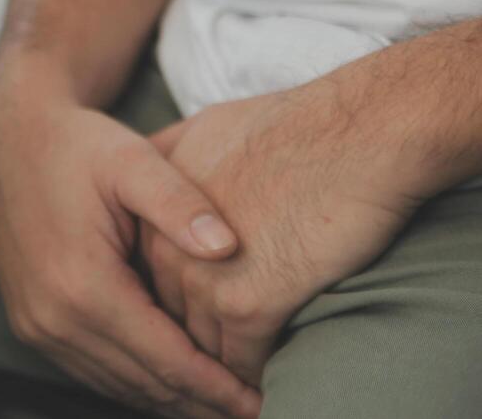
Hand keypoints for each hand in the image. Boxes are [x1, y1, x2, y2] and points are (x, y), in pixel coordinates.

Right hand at [0, 56, 261, 418]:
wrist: (9, 142)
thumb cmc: (77, 147)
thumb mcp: (132, 160)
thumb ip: (181, 203)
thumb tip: (229, 247)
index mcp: (83, 283)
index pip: (166, 360)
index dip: (218, 386)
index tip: (261, 401)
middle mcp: (53, 316)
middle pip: (144, 384)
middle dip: (201, 402)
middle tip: (253, 408)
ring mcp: (36, 325)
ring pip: (116, 386)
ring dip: (169, 399)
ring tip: (220, 401)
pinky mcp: (29, 324)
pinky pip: (90, 371)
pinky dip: (134, 382)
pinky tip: (170, 380)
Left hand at [140, 89, 415, 386]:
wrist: (356, 134)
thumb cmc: (297, 127)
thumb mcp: (207, 127)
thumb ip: (175, 159)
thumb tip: (169, 170)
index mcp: (151, 206)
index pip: (151, 271)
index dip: (178, 295)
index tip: (199, 312)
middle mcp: (164, 242)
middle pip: (172, 310)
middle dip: (195, 335)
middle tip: (219, 358)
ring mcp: (201, 274)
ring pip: (202, 342)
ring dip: (222, 365)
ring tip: (240, 379)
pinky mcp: (247, 302)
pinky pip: (242, 359)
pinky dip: (256, 376)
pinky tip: (270, 379)